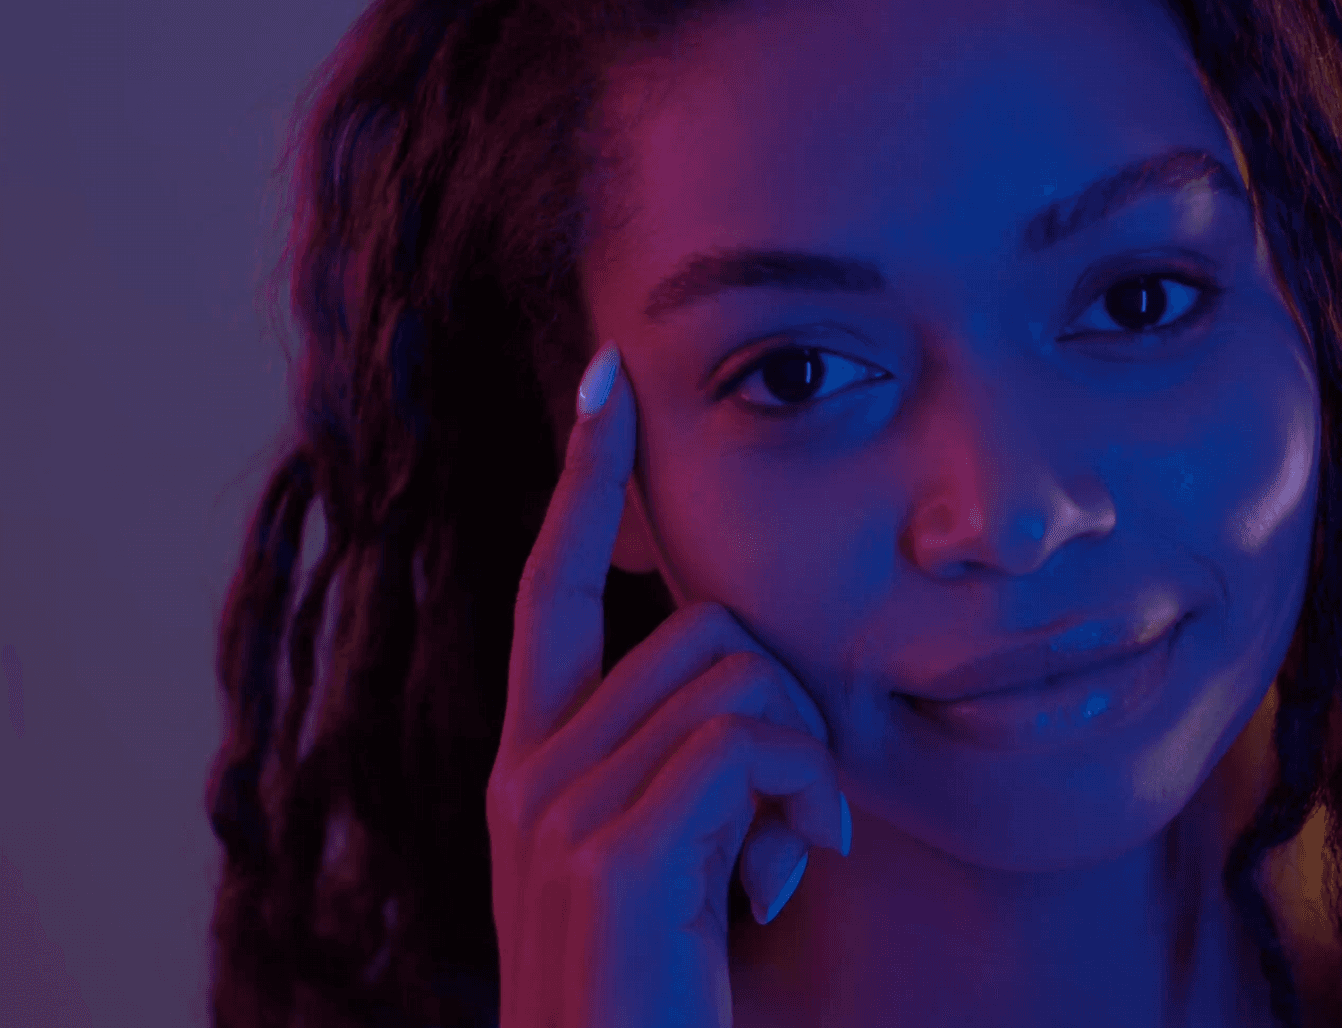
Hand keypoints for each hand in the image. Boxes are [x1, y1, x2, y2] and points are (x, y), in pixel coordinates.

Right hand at [486, 341, 850, 1027]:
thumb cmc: (659, 993)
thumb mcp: (666, 859)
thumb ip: (684, 765)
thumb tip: (757, 688)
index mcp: (534, 764)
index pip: (551, 586)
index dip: (584, 483)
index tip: (609, 383)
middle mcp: (532, 773)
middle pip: (700, 628)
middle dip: (784, 704)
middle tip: (793, 813)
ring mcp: (561, 812)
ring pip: (736, 680)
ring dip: (802, 765)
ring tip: (789, 855)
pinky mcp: (615, 854)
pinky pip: (749, 745)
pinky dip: (802, 797)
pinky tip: (793, 870)